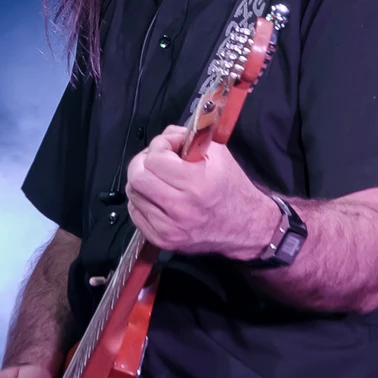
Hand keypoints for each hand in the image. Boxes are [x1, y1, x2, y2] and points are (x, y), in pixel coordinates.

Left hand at [125, 125, 278, 258]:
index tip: (170, 146)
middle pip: (137, 177)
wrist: (245, 226)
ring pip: (133, 194)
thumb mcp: (218, 153)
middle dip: (143, 162)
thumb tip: (163, 137)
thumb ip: (186, 138)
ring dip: (142, 181)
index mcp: (197, 184)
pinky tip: (159, 196)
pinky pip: (135, 213)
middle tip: (156, 160)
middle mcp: (181, 208)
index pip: (154, 158)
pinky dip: (142, 200)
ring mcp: (169, 228)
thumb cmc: (231, 188)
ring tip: (160, 179)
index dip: (160, 145)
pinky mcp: (162, 240)